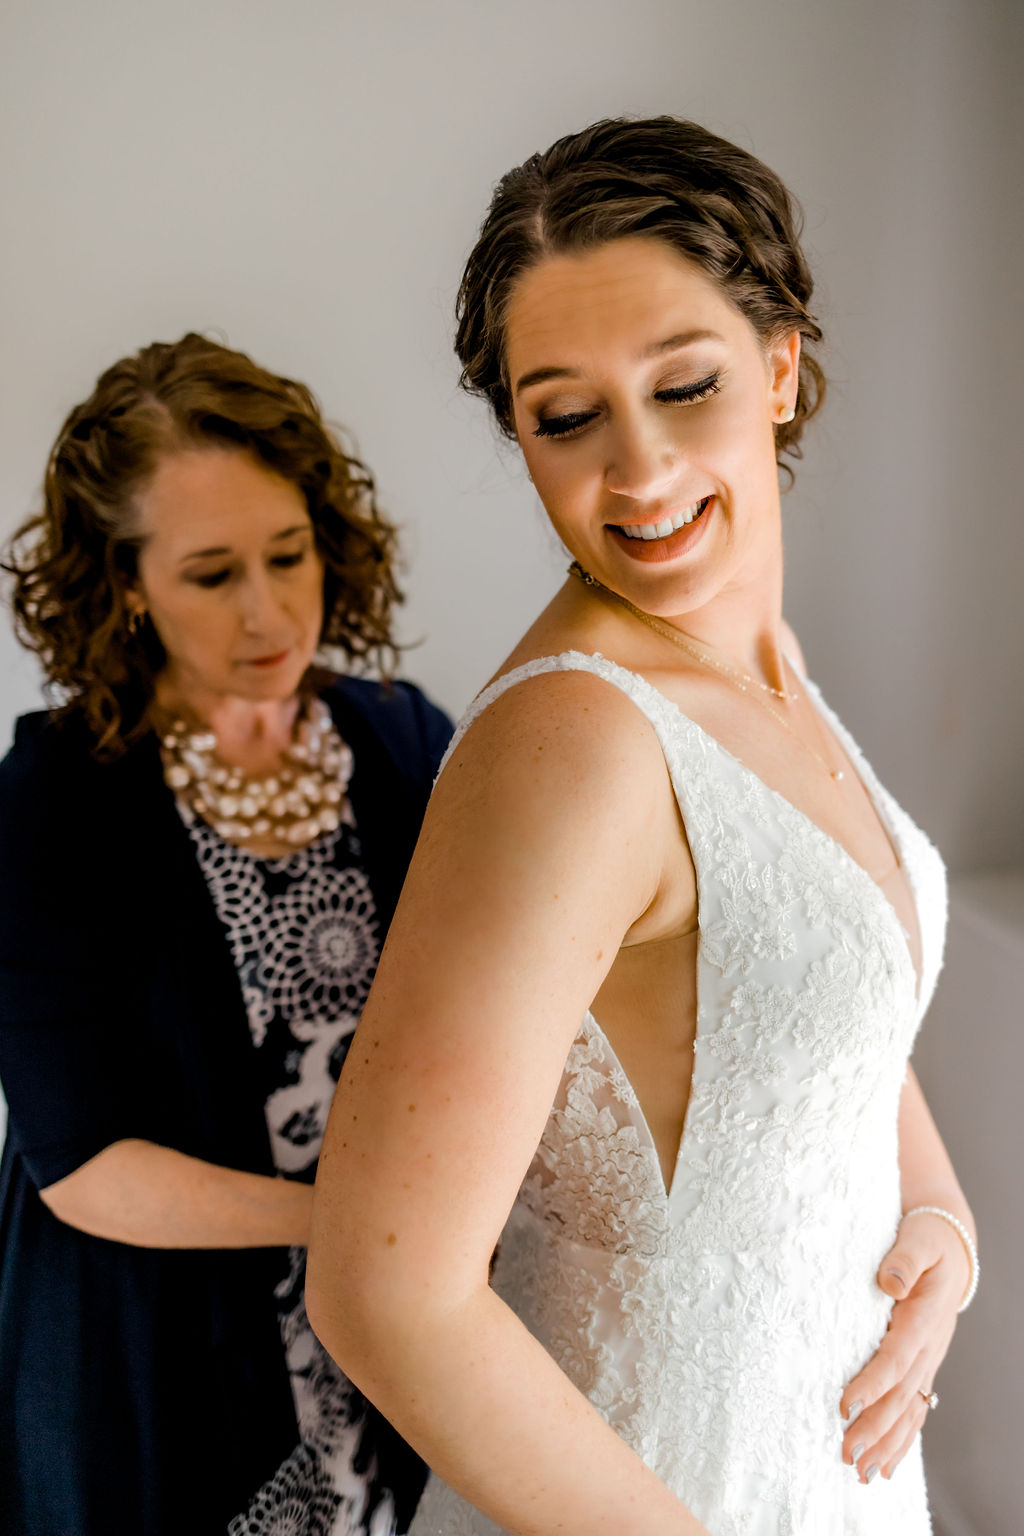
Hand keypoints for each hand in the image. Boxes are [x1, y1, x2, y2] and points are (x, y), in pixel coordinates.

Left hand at [839, 1210, 968, 1482]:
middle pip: (903, 1395)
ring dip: (888, 1443)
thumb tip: (889, 1282)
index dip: (873, 1383)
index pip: (897, 1358)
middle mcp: (930, 1345)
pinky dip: (902, 1439)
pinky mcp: (923, 1365)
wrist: (951, 1248)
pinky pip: (916, 1409)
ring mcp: (929, 1359)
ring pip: (912, 1410)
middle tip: (847, 1453)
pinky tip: (887, 1465)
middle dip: (876, 1428)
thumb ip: (903, 1260)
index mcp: (926, 1317)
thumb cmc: (926, 1240)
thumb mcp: (917, 1240)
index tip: (846, 1405)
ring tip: (863, 1473)